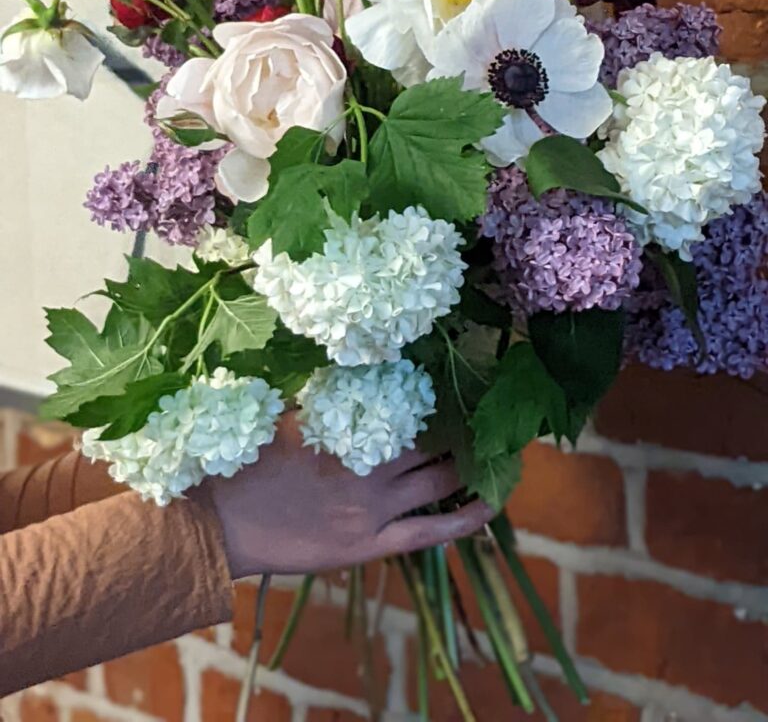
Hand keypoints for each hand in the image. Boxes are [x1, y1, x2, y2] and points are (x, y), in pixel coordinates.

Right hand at [199, 412, 493, 578]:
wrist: (219, 524)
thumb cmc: (246, 464)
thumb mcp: (287, 417)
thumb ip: (328, 401)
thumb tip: (366, 374)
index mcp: (346, 428)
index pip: (406, 406)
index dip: (433, 398)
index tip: (453, 387)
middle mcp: (366, 465)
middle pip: (430, 443)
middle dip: (456, 430)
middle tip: (476, 418)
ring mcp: (371, 509)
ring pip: (437, 482)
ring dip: (464, 465)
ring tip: (486, 452)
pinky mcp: (369, 544)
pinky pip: (429, 532)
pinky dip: (464, 519)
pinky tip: (489, 504)